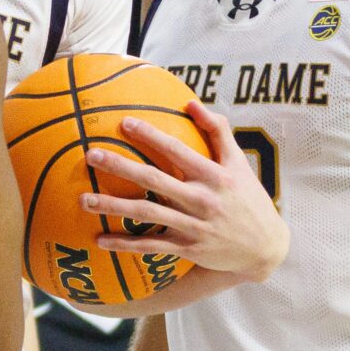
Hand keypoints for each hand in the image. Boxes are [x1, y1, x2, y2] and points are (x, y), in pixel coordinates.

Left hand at [79, 101, 288, 282]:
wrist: (264, 247)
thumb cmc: (247, 197)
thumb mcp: (238, 162)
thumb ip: (217, 130)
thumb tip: (190, 102)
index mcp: (214, 175)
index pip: (177, 150)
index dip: (150, 136)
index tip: (124, 123)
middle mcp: (202, 200)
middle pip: (154, 180)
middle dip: (121, 166)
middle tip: (91, 155)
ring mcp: (193, 226)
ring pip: (147, 214)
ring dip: (114, 206)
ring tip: (85, 198)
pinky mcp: (187, 248)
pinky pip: (151, 247)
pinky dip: (125, 244)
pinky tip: (100, 239)